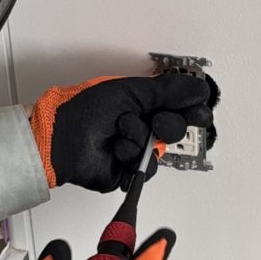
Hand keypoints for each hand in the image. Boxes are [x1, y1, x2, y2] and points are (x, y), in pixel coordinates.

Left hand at [28, 72, 217, 190]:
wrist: (63, 138)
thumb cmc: (84, 111)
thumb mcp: (130, 91)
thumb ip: (167, 90)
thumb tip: (198, 88)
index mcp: (143, 104)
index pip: (179, 107)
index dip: (191, 108)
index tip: (198, 110)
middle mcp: (142, 126)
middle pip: (176, 128)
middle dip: (168, 124)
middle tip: (154, 120)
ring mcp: (136, 149)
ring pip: (160, 149)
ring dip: (140, 137)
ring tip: (120, 131)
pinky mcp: (129, 171)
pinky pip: (146, 168)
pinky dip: (131, 156)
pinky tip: (116, 149)